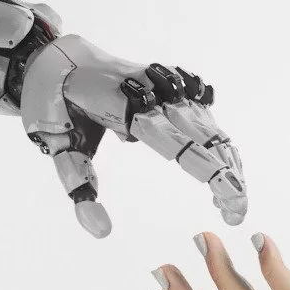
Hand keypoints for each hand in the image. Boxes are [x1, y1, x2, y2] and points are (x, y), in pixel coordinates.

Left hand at [21, 35, 246, 236]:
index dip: (212, 174)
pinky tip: (227, 161)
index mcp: (127, 108)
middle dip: (228, 175)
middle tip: (236, 213)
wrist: (54, 58)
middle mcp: (153, 92)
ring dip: (226, 158)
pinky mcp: (168, 84)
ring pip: (208, 123)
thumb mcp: (56, 147)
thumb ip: (80, 187)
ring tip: (234, 196)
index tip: (230, 203)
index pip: (180, 144)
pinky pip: (202, 110)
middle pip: (204, 135)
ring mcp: (163, 85)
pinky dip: (217, 137)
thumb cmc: (52, 104)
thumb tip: (101, 232)